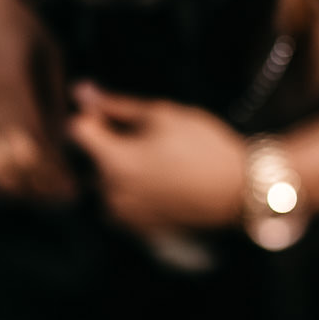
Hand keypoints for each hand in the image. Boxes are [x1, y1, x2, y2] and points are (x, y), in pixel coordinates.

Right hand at [0, 0, 77, 202]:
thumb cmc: (26, 28)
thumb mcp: (51, 58)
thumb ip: (53, 101)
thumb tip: (62, 145)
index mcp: (13, 82)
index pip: (34, 141)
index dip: (53, 171)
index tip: (72, 189)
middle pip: (11, 156)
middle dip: (38, 185)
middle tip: (61, 199)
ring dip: (13, 185)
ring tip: (38, 198)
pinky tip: (5, 186)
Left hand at [65, 82, 246, 233]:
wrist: (242, 191)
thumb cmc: (204, 148)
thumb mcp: (161, 115)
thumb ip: (115, 105)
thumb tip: (80, 91)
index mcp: (113, 163)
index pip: (76, 130)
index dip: (92, 115)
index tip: (115, 112)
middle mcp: (112, 194)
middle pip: (91, 157)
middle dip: (109, 141)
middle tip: (148, 135)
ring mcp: (126, 216)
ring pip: (105, 180)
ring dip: (119, 166)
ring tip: (158, 157)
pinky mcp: (140, 228)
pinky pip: (122, 200)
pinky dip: (133, 187)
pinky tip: (162, 177)